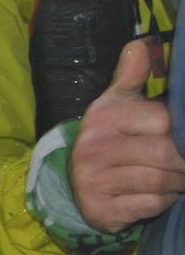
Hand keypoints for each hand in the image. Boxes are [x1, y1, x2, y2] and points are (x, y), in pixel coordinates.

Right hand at [71, 39, 184, 231]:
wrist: (80, 185)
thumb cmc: (111, 137)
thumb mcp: (117, 103)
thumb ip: (132, 74)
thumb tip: (143, 43)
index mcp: (102, 118)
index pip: (163, 121)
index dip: (178, 130)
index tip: (174, 134)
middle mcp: (92, 149)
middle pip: (165, 154)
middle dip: (182, 161)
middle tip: (180, 161)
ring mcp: (93, 182)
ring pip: (162, 182)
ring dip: (177, 182)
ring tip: (172, 177)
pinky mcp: (101, 211)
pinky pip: (151, 205)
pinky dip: (161, 202)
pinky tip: (155, 195)